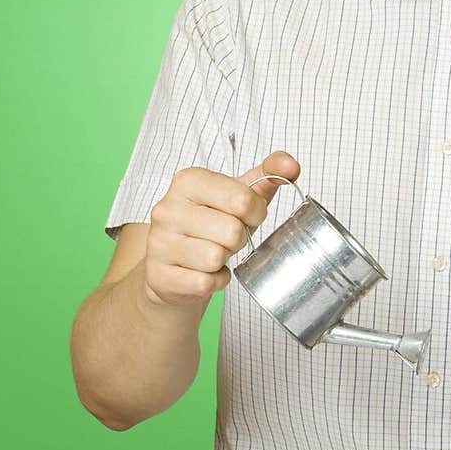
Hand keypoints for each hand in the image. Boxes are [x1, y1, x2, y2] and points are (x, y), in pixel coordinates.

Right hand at [144, 149, 300, 306]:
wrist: (173, 262)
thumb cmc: (212, 224)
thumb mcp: (238, 195)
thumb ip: (268, 175)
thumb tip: (291, 166)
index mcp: (188, 180)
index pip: (243, 199)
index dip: (255, 213)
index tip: (245, 216)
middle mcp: (167, 209)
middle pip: (232, 231)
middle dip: (238, 239)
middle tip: (225, 237)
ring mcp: (159, 242)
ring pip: (215, 258)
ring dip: (223, 261)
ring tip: (212, 252)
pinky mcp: (158, 275)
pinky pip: (204, 283)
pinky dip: (214, 281)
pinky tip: (203, 272)